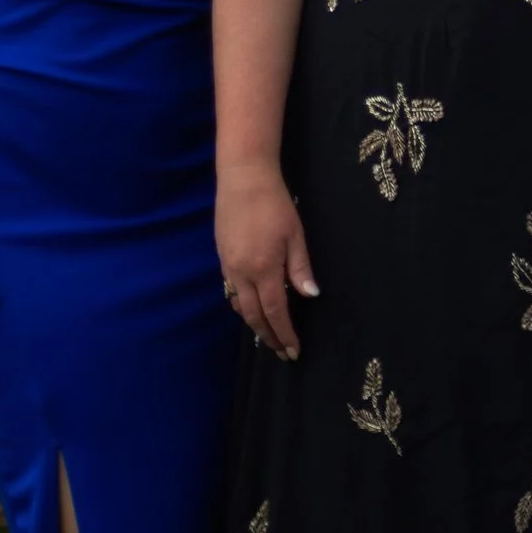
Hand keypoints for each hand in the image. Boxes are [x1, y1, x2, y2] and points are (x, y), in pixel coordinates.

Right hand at [217, 161, 317, 359]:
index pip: (275, 312)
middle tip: (281, 352)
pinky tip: (252, 308)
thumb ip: (300, 268)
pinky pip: (231, 292)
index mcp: (263, 269)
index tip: (293, 351)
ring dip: (254, 324)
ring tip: (269, 336)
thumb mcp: (295, 235)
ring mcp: (228, 267)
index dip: (285, 333)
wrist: (243, 180)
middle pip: (254, 316)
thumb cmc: (275, 204)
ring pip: (239, 306)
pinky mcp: (222, 258)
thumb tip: (310, 296)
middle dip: (269, 336)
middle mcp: (241, 274)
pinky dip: (242, 306)